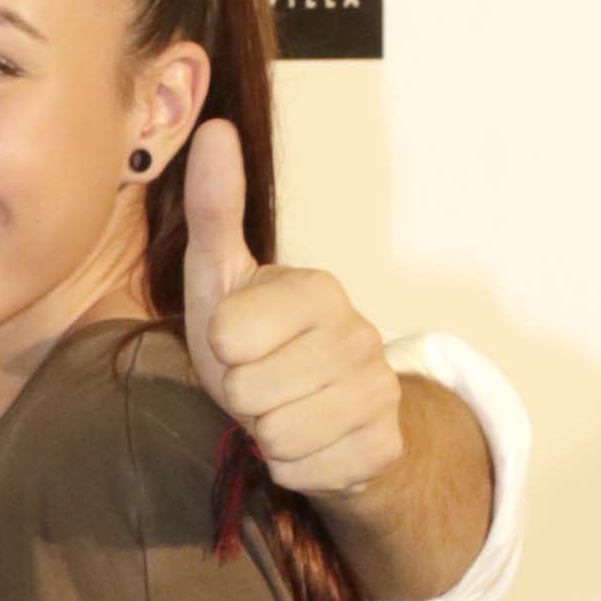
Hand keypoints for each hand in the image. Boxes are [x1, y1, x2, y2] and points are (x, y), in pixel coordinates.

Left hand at [177, 120, 403, 501]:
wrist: (321, 416)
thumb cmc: (257, 344)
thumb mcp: (221, 277)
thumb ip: (216, 209)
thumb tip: (216, 128)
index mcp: (318, 289)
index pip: (228, 337)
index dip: (220, 351)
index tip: (238, 343)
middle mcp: (360, 334)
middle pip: (251, 392)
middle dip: (242, 397)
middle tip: (260, 383)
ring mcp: (380, 392)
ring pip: (279, 435)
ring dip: (266, 434)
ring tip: (282, 410)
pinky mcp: (384, 446)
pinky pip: (305, 472)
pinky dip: (293, 466)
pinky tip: (308, 441)